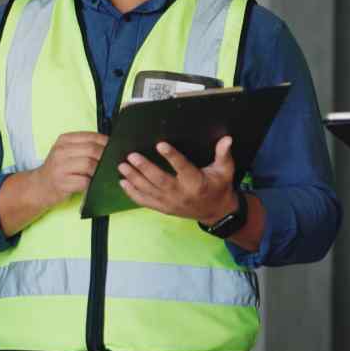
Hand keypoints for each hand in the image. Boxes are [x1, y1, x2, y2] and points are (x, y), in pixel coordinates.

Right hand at [0, 131, 108, 233]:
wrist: (39, 187)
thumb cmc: (58, 169)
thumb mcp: (66, 152)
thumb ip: (84, 147)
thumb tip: (111, 146)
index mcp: (64, 140)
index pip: (91, 136)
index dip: (106, 142)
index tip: (115, 148)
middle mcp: (61, 151)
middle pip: (92, 150)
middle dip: (106, 157)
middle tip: (113, 163)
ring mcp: (60, 167)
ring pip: (89, 165)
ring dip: (100, 171)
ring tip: (105, 174)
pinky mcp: (62, 183)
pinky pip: (85, 181)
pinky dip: (93, 183)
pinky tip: (94, 184)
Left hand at [118, 137, 237, 224]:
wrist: (215, 211)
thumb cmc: (219, 186)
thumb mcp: (225, 170)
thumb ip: (224, 154)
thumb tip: (227, 139)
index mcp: (196, 183)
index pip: (183, 167)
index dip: (172, 156)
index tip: (160, 144)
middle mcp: (181, 194)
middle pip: (160, 181)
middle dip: (144, 168)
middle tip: (132, 156)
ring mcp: (170, 203)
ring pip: (149, 191)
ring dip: (134, 178)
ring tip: (122, 166)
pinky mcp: (163, 208)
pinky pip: (145, 202)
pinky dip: (132, 193)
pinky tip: (122, 182)